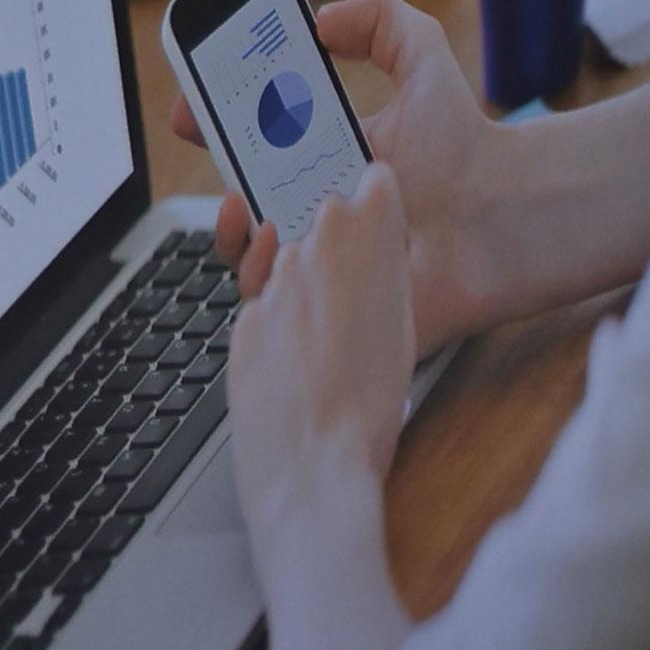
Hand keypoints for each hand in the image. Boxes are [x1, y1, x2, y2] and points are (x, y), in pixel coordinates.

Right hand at [198, 0, 511, 355]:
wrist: (505, 214)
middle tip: (212, 149)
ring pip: (243, 249)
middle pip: (232, 188)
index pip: (244, 138)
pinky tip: (286, 247)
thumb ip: (381, 22)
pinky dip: (264, 274)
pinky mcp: (330, 296)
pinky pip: (273, 299)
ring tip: (247, 203)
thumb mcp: (425, 64)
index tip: (194, 107)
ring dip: (231, 226)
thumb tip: (320, 18)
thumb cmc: (467, 146)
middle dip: (213, 169)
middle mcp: (309, 200)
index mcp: (316, 151)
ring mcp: (317, 250)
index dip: (210, 121)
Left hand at [224, 167, 414, 540]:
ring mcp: (269, 288)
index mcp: (362, 240)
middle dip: (341, 239)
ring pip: (292, 266)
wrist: (310, 466)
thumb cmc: (370, 404)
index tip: (384, 201)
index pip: (371, 183)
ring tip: (341, 329)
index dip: (379, 195)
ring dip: (312, 283)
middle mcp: (308, 252)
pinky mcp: (244, 326)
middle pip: (324, 221)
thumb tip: (376, 238)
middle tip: (367, 276)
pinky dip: (287, 323)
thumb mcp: (406, 326)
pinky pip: (269, 309)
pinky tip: (311, 360)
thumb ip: (386, 271)